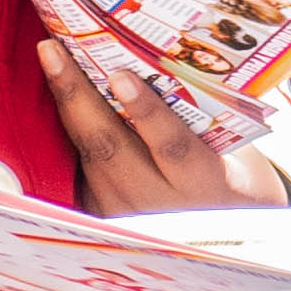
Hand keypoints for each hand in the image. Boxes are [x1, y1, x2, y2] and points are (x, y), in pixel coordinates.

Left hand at [37, 41, 277, 215]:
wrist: (225, 241)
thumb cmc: (235, 181)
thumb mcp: (239, 153)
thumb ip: (208, 117)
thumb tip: (178, 58)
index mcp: (204, 186)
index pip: (173, 147)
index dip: (147, 113)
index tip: (121, 76)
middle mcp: (159, 204)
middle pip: (110, 147)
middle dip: (78, 95)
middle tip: (53, 49)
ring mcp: (125, 213)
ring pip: (88, 152)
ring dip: (66, 103)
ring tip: (51, 55)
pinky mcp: (101, 214)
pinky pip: (81, 163)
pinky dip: (72, 123)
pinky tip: (60, 87)